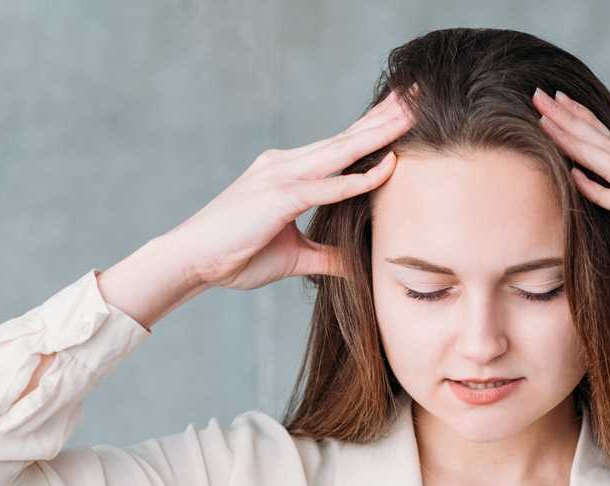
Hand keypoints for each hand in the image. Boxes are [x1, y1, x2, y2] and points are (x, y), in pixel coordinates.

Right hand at [161, 90, 413, 290]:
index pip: (339, 146)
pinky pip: (328, 185)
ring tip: (411, 116)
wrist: (191, 260)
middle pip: (345, 138)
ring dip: (378, 134)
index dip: (372, 129)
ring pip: (341, 151)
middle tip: (418, 96)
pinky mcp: (278, 197)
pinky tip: (388, 167)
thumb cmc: (236, 256)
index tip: (401, 114)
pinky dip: (359, 178)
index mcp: (288, 172)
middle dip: (382, 118)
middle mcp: (285, 164)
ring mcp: (280, 176)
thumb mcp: (295, 257)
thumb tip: (357, 265)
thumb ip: (328, 256)